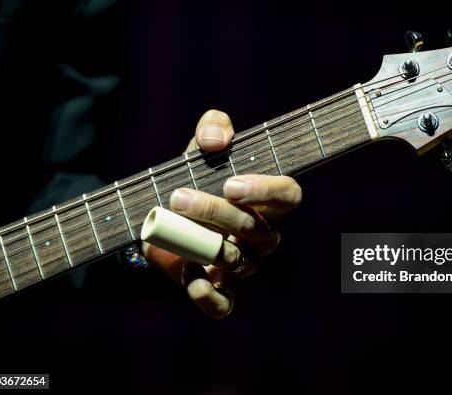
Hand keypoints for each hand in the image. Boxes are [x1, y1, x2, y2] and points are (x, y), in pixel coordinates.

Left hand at [143, 110, 301, 318]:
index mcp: (266, 202)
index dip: (267, 190)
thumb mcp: (199, 151)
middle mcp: (262, 235)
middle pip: (258, 229)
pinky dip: (210, 297)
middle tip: (178, 196)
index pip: (288, 195)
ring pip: (236, 259)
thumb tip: (217, 140)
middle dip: (217, 212)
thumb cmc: (193, 182)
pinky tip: (193, 278)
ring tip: (172, 225)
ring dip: (203, 244)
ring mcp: (244, 265)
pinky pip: (225, 303)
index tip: (231, 184)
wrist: (162, 224)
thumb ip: (212, 128)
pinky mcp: (220, 289)